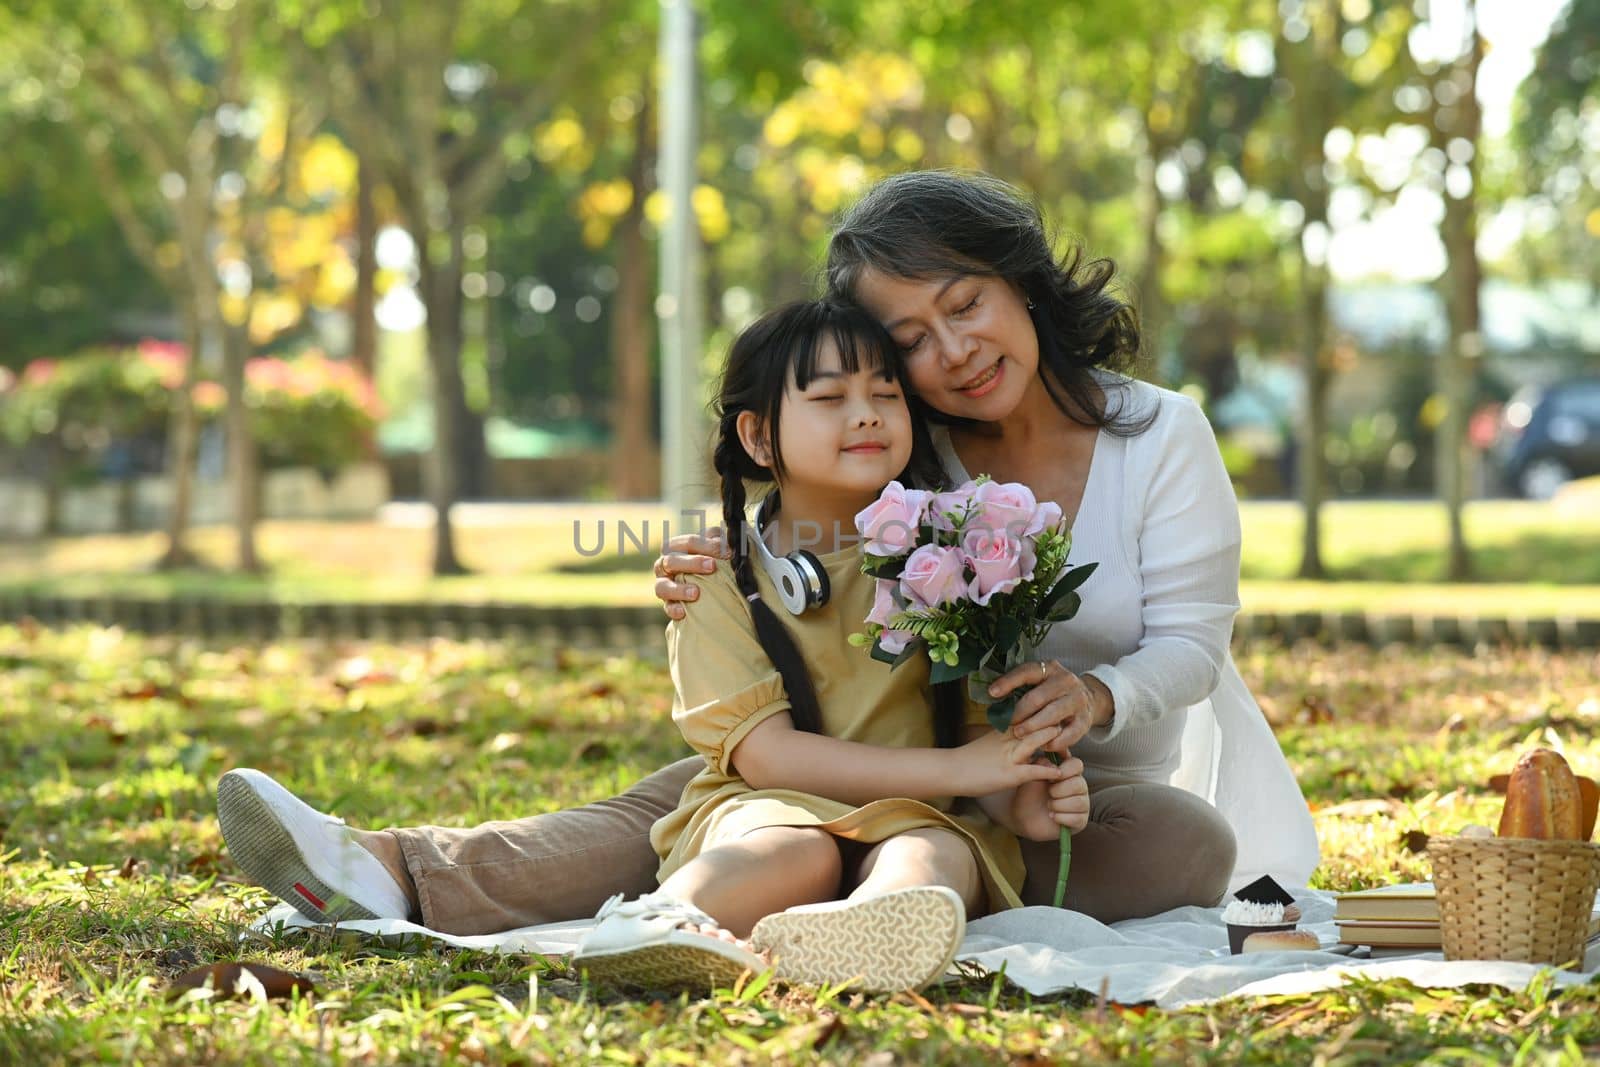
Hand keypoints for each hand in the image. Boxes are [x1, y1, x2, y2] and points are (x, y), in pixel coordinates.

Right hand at [653, 527, 729, 619]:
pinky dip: (674, 609)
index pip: (686, 543)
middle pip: (670, 561)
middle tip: (712, 566)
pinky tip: (684, 611)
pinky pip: (667, 607)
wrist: (706, 592)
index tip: (726, 552)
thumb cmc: (710, 563)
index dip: (705, 545)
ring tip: (696, 593)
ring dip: (678, 589)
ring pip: (662, 586)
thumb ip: (717, 539)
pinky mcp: (668, 605)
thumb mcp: (714, 548)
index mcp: (675, 549)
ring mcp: (664, 586)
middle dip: (692, 563)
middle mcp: (665, 566)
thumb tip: (726, 540)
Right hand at [949, 720, 1070, 798]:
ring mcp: (1009, 756)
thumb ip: (1006, 738)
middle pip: (1035, 724)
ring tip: (1067, 745)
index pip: (1028, 716)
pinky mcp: (1009, 774)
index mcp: (1003, 730)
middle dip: (1053, 724)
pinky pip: (1033, 770)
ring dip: (1053, 742)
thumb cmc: (968, 759)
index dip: (1044, 714)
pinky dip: (1048, 771)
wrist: (949, 770)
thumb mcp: (989, 742)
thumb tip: (1021, 737)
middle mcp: (1008, 739)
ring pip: (1036, 742)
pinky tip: (1059, 773)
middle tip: (1068, 725)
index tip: (1057, 714)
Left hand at [988, 659, 1111, 752]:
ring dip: (1033, 726)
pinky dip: (1054, 741)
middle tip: (1007, 724)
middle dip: (1020, 712)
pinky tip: (1042, 745)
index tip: (992, 693)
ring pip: (1053, 714)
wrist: (1089, 698)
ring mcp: (1077, 700)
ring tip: (1019, 734)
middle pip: (1039, 697)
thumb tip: (993, 695)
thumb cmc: (1053, 692)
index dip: (1008, 682)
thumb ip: (1022, 687)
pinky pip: (1069, 734)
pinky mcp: (1085, 719)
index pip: (1027, 671)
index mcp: (1050, 668)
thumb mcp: (1040, 682)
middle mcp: (1066, 681)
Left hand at [1008, 757, 1089, 840]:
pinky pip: (1077, 818)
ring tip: (1049, 806)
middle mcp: (1079, 786)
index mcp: (1069, 772)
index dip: (1065, 770)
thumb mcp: (1031, 776)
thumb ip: (1041, 765)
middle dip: (1058, 791)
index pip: (1077, 764)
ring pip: (1078, 802)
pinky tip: (1052, 816)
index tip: (1050, 778)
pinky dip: (1060, 817)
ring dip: (1058, 805)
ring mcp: (1082, 803)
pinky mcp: (1081, 820)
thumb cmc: (1029, 793)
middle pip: (1079, 784)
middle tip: (1048, 794)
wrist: (1024, 816)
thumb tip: (1054, 766)